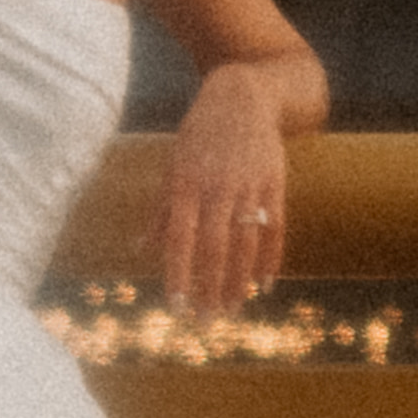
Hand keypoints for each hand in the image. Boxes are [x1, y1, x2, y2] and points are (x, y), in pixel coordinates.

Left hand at [157, 88, 296, 305]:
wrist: (243, 95)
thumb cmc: (200, 133)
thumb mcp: (173, 164)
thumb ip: (161, 209)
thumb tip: (142, 249)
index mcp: (187, 184)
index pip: (180, 239)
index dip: (178, 275)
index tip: (176, 307)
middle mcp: (218, 188)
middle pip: (214, 248)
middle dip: (210, 289)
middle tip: (207, 322)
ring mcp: (249, 186)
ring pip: (245, 243)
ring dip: (239, 281)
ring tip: (233, 310)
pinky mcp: (274, 183)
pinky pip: (275, 228)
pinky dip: (271, 258)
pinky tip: (264, 285)